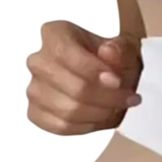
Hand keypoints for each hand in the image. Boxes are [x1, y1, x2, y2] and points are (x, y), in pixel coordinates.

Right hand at [26, 20, 142, 134]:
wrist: (108, 76)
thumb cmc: (112, 59)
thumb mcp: (125, 48)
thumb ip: (120, 49)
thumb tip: (108, 52)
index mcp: (56, 34)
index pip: (67, 54)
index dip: (93, 71)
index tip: (117, 81)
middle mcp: (39, 60)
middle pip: (72, 87)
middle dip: (106, 97)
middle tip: (127, 98)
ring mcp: (34, 88)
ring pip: (67, 111)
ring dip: (100, 114)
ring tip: (118, 108)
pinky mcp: (36, 112)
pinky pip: (60, 126)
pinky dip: (86, 126)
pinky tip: (100, 118)